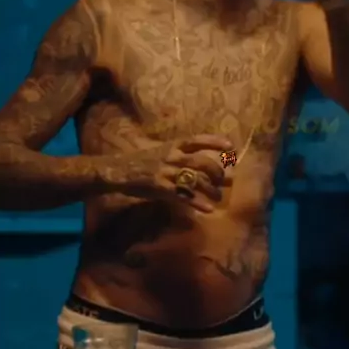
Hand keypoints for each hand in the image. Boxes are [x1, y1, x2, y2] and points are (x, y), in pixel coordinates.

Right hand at [111, 135, 233, 213]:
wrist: (117, 170)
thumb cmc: (140, 161)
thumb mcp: (160, 151)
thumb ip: (178, 154)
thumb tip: (198, 161)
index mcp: (172, 145)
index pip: (197, 139)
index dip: (215, 141)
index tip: (230, 146)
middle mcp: (171, 156)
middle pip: (202, 162)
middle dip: (217, 172)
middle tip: (227, 181)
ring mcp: (166, 171)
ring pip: (195, 179)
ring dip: (210, 189)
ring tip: (218, 198)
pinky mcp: (160, 187)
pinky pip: (183, 195)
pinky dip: (198, 202)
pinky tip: (208, 209)